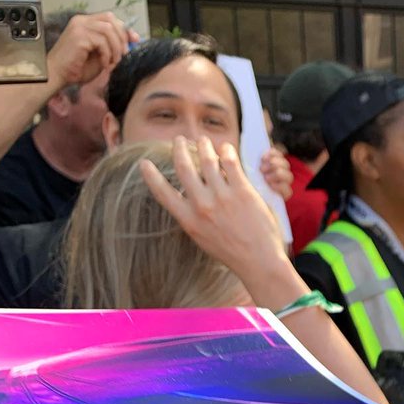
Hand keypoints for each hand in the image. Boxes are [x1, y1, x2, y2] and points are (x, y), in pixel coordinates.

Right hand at [45, 12, 134, 90]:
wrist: (58, 75)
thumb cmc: (77, 68)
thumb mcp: (100, 56)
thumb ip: (111, 47)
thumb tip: (130, 43)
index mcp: (86, 23)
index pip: (110, 18)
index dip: (125, 28)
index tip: (135, 40)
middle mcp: (82, 20)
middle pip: (111, 20)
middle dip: (122, 38)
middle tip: (124, 55)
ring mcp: (79, 26)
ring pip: (108, 30)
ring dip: (115, 48)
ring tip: (113, 62)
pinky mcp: (78, 36)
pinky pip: (101, 42)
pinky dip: (106, 54)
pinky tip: (104, 64)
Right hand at [140, 135, 288, 286]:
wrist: (260, 262)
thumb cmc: (233, 254)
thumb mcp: (204, 239)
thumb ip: (194, 218)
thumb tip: (189, 196)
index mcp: (189, 221)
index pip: (163, 194)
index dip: (151, 176)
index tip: (144, 163)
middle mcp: (202, 207)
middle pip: (184, 167)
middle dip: (179, 148)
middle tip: (179, 140)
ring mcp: (222, 198)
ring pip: (208, 160)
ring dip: (204, 146)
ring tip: (204, 141)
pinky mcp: (243, 192)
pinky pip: (230, 162)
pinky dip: (226, 151)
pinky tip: (226, 148)